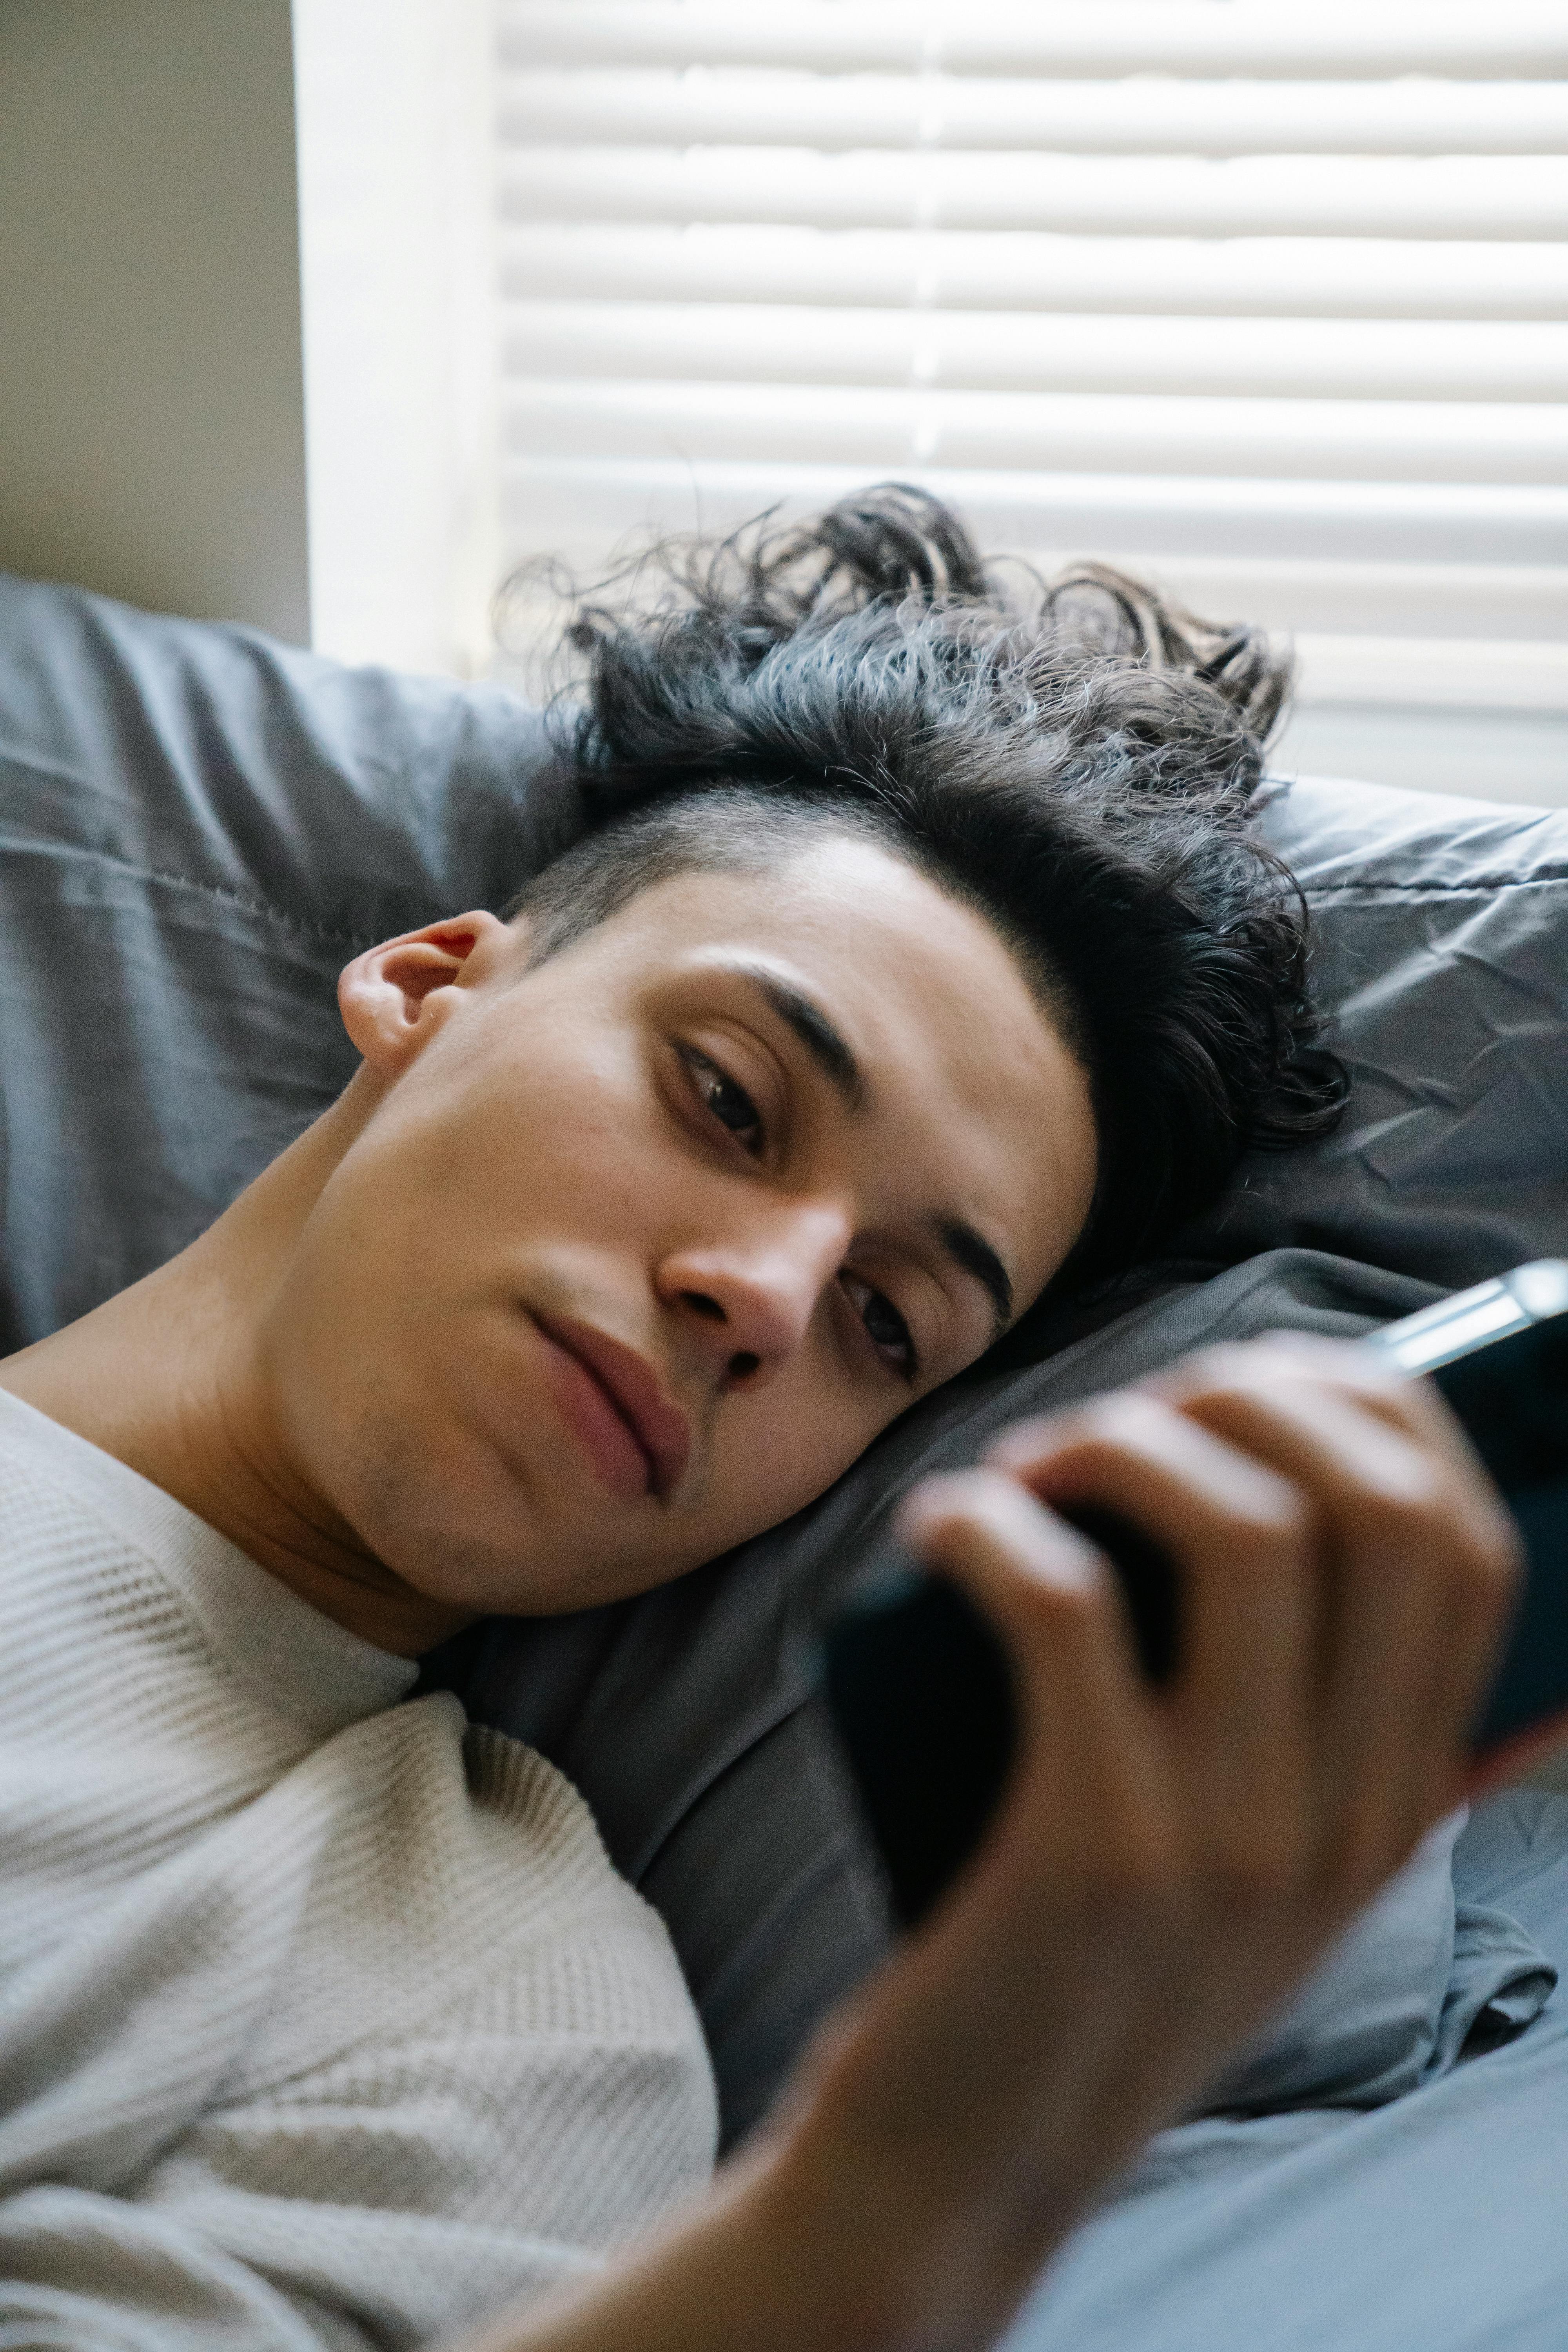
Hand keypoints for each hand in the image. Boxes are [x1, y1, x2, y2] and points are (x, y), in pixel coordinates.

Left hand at [768, 1335, 1519, 2349]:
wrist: (959, 2162)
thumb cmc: (1078, 1966)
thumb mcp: (1256, 1870)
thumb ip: (1323, 1757)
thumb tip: (1393, 1603)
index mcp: (1393, 1804)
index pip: (1467, 1544)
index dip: (1369, 1410)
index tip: (1240, 1382)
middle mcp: (1345, 1819)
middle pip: (1380, 1509)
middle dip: (1248, 1397)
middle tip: (1119, 1418)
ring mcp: (1232, 1841)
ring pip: (1246, 1536)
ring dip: (1123, 1446)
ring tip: (1029, 1465)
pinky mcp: (1095, 1856)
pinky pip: (1068, 1612)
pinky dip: (995, 1529)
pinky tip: (940, 1526)